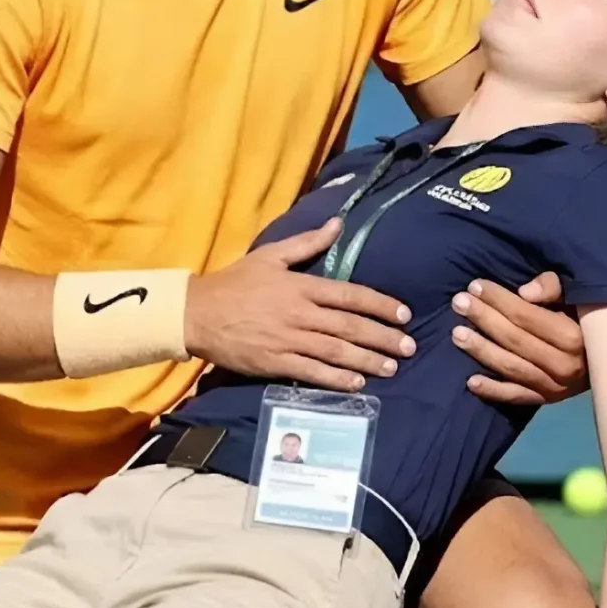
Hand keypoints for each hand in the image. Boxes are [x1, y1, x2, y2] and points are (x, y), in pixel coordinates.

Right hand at [184, 216, 418, 392]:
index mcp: (301, 286)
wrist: (197, 314)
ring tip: (392, 368)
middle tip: (409, 348)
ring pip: (337, 352)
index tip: (404, 314)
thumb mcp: (270, 255)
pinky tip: (357, 384)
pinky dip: (337, 380)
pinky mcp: (275, 363)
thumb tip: (338, 223)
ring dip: (367, 361)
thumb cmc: (234, 283)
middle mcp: (300, 314)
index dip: (381, 305)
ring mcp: (288, 340)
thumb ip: (307, 242)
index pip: (351, 295)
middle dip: (383, 338)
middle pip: (351, 327)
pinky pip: (312, 373)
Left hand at [453, 272, 587, 404]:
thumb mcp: (578, 297)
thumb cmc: (589, 320)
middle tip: (459, 303)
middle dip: (484, 319)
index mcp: (573, 336)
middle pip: (515, 339)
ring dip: (482, 351)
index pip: (526, 316)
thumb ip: (554, 288)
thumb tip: (524, 293)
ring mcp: (555, 386)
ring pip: (512, 368)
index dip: (499, 300)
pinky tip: (471, 382)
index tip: (475, 285)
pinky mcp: (548, 400)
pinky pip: (517, 397)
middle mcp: (564, 365)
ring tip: (456, 334)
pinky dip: (493, 391)